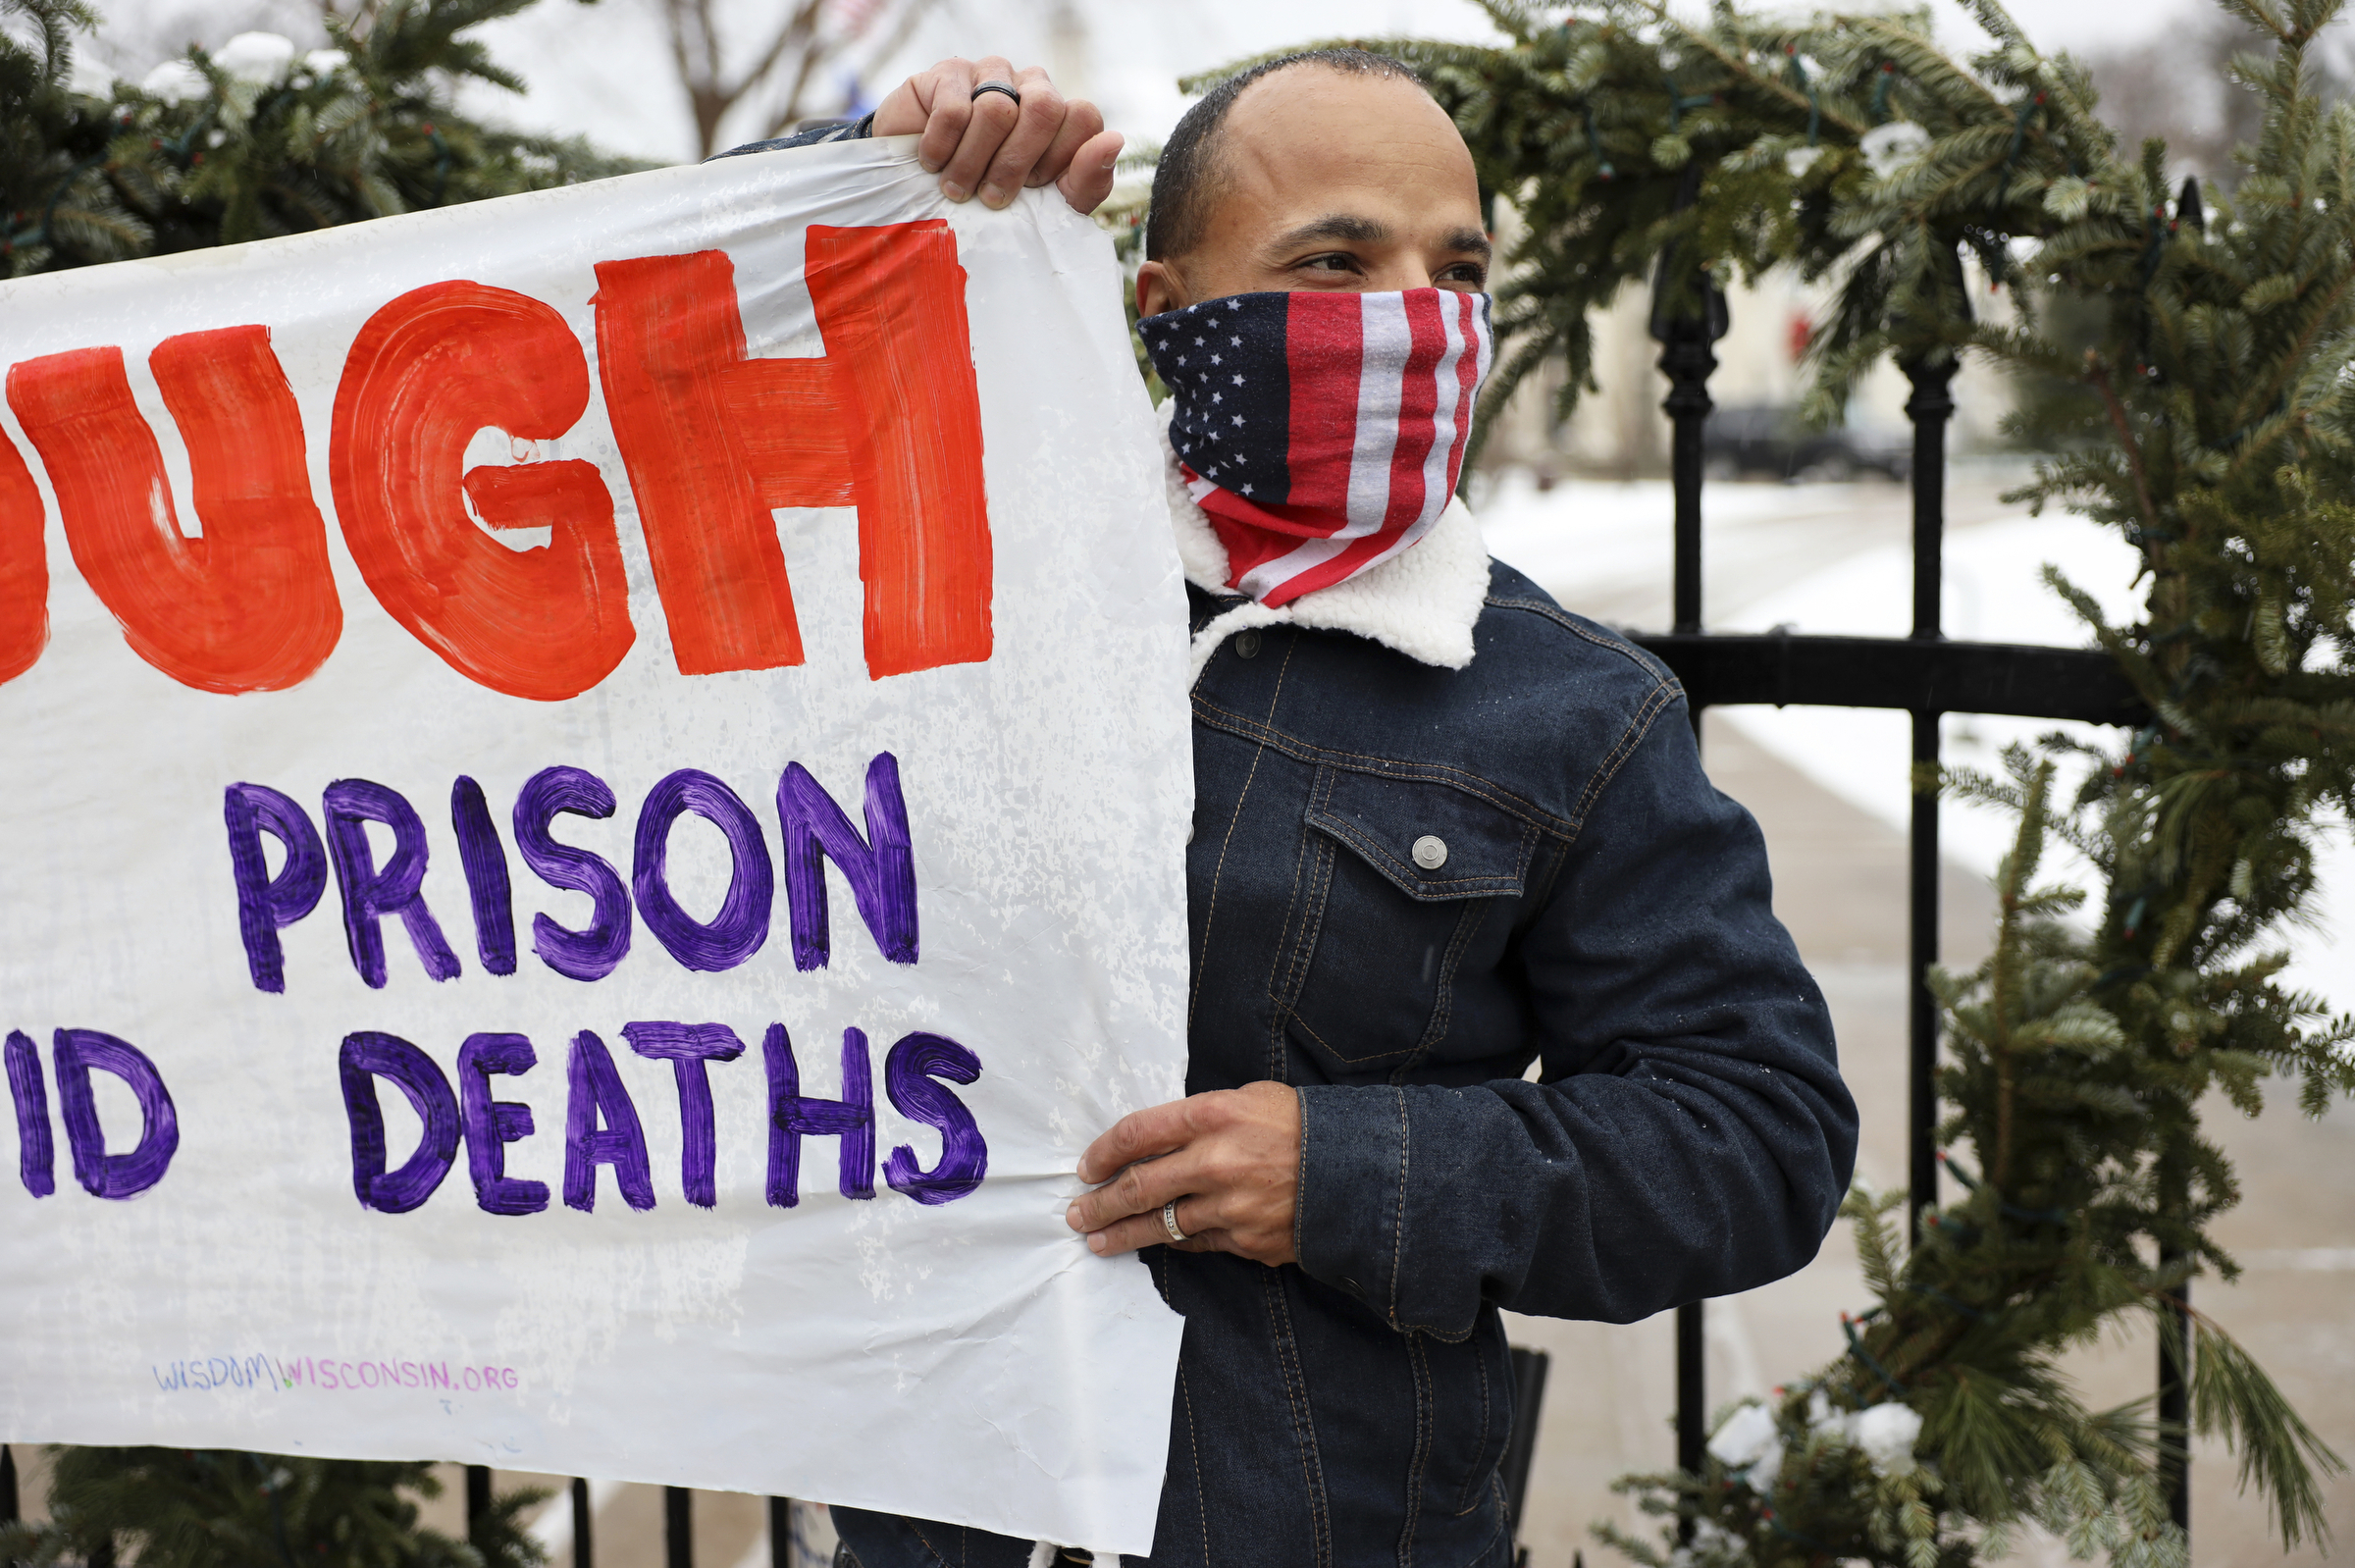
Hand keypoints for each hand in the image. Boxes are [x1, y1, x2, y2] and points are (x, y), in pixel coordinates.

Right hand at [871, 56, 1123, 214]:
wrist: (921, 200)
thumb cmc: (989, 205)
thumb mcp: (1046, 211)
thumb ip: (1086, 183)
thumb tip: (1115, 140)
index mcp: (1062, 117)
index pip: (1084, 116)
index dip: (1059, 159)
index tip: (1033, 190)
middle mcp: (1032, 87)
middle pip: (1045, 107)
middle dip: (1016, 164)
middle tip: (991, 198)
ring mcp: (991, 74)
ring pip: (998, 109)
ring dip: (972, 163)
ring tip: (956, 189)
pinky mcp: (948, 73)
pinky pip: (954, 107)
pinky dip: (942, 147)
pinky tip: (932, 163)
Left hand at [1065, 1082, 1301, 1264]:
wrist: (1358, 1172)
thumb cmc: (1299, 1125)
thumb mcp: (1249, 1098)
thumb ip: (1200, 1118)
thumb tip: (1154, 1140)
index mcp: (1212, 1115)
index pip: (1137, 1133)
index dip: (1103, 1152)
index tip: (1086, 1167)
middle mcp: (1214, 1161)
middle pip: (1137, 1187)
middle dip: (1099, 1204)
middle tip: (1076, 1213)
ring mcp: (1229, 1206)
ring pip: (1161, 1225)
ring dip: (1122, 1234)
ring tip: (1097, 1240)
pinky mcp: (1245, 1240)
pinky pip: (1196, 1243)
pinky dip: (1173, 1242)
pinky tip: (1153, 1244)